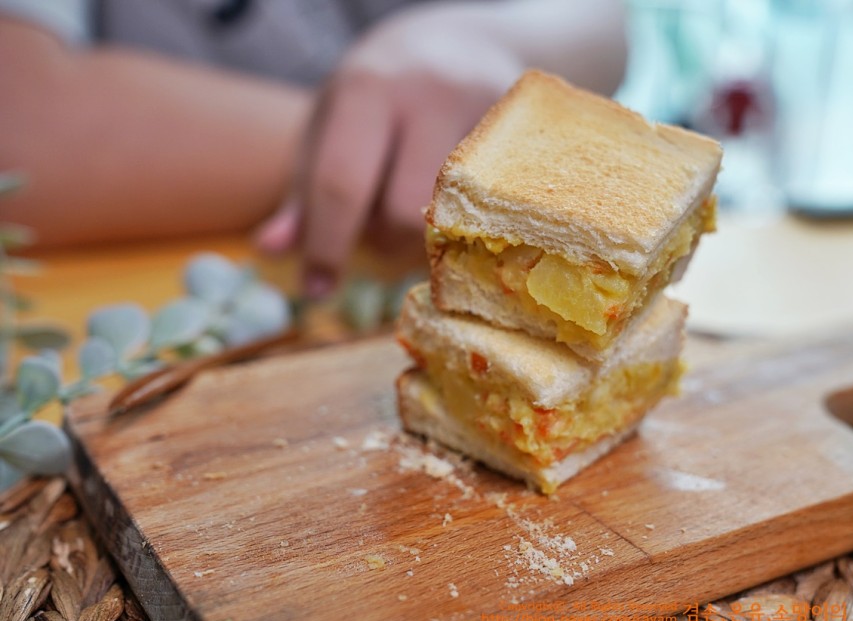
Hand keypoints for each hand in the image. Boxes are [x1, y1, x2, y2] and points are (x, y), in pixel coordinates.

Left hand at [256, 3, 525, 297]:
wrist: (460, 44)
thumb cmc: (380, 94)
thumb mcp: (330, 128)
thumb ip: (303, 192)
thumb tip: (272, 250)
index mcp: (368, 90)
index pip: (343, 185)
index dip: (326, 247)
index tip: (316, 289)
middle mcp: (430, 97)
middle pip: (403, 214)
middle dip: (382, 242)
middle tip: (378, 229)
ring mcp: (487, 117)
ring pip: (452, 225)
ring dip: (424, 243)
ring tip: (415, 218)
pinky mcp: (526, 141)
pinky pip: (494, 216)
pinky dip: (467, 233)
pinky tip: (457, 219)